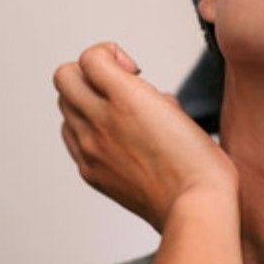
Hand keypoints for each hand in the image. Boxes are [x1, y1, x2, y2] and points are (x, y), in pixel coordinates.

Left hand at [52, 41, 237, 233]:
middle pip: (65, 77)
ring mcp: (91, 149)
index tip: (131, 70)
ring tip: (115, 115)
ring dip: (84, 102)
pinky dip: (85, 131)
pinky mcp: (91, 172)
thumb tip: (142, 95)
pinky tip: (113, 140)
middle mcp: (101, 121)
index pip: (91, 57)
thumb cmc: (199, 165)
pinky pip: (71, 139)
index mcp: (126, 99)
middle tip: (116, 87)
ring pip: (64, 107)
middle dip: (90, 74)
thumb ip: (152, 96)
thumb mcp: (182, 111)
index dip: (111, 55)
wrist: (194, 208)